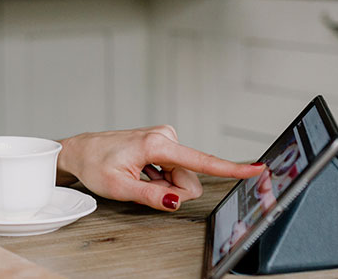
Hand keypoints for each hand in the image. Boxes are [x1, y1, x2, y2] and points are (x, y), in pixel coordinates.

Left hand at [58, 125, 263, 211]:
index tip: (257, 168)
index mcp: (157, 145)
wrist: (81, 150)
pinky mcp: (162, 142)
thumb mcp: (120, 188)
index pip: (202, 161)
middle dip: (171, 190)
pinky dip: (159, 177)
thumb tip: (178, 201)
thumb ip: (152, 196)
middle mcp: (165, 137)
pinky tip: (140, 171)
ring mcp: (164, 138)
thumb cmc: (95, 165)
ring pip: (182, 176)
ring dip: (163, 184)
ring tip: (138, 176)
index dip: (231, 168)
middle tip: (143, 185)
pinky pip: (174, 169)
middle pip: (189, 178)